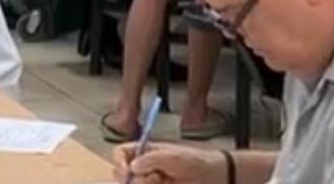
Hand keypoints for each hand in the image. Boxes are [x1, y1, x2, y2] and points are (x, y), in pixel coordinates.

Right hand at [112, 143, 227, 183]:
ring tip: (162, 182)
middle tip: (153, 178)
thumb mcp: (173, 157)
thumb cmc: (195, 162)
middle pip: (121, 174)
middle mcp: (143, 168)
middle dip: (133, 178)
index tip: (127, 169)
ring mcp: (149, 182)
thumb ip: (151, 159)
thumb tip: (132, 167)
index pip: (120, 154)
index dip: (119, 161)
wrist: (214, 178)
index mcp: (143, 153)